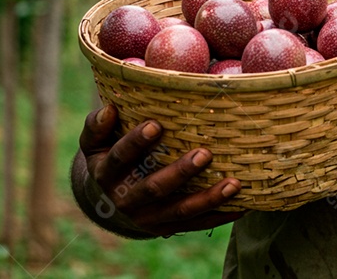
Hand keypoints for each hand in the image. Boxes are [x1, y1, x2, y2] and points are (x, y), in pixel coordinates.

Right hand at [78, 103, 242, 236]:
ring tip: (234, 184)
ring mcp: (147, 217)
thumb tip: (109, 109)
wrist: (106, 201)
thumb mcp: (94, 142)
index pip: (120, 157)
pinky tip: (242, 206)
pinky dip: (219, 216)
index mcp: (106, 173)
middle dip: (180, 172)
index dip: (135, 142)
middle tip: (204, 154)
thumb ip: (97, 125)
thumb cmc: (108, 157)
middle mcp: (126, 199)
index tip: (155, 125)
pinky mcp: (166, 227)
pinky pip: (195, 224)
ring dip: (208, 198)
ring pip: (180, 210)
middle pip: (154, 188)